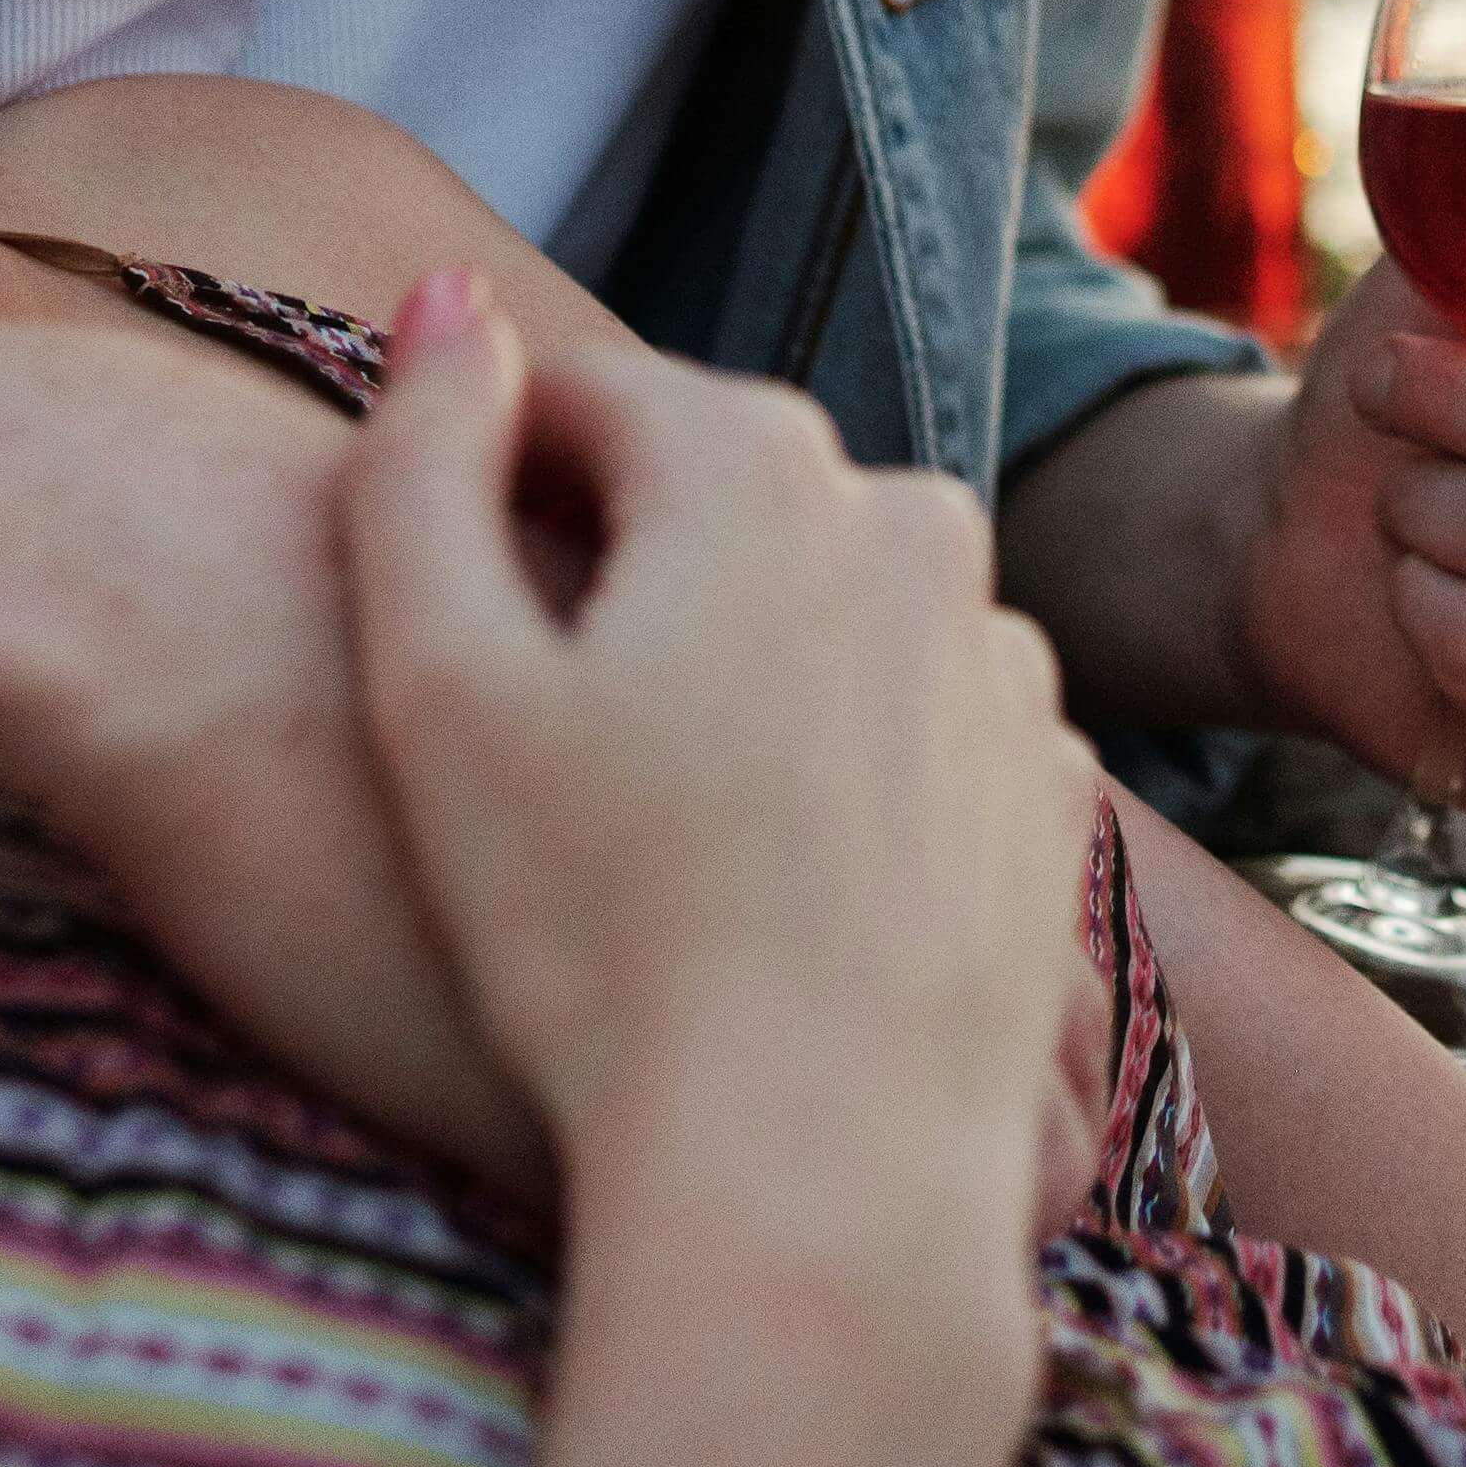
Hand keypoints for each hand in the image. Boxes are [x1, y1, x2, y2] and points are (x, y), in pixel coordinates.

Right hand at [338, 276, 1105, 1257]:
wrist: (814, 1169)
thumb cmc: (590, 936)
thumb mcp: (433, 680)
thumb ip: (416, 453)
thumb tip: (447, 297)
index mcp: (756, 465)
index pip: (578, 403)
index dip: (479, 495)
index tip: (439, 620)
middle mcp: (912, 517)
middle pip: (710, 495)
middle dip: (617, 572)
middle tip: (532, 743)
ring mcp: (1000, 652)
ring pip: (817, 606)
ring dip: (733, 666)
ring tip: (645, 832)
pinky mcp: (1048, 779)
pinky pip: (903, 719)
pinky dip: (833, 763)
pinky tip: (759, 886)